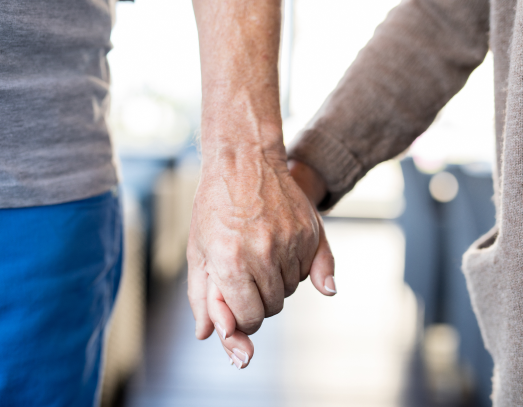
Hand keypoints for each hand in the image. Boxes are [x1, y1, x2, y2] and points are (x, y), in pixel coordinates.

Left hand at [187, 151, 335, 342]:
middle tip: (246, 276)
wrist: (243, 161)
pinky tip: (280, 250)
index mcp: (230, 262)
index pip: (249, 317)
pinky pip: (309, 270)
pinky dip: (296, 268)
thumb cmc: (214, 206)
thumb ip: (202, 297)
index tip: (237, 305)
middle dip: (257, 301)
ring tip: (259, 256)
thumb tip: (206, 336)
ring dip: (276, 283)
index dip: (241, 318)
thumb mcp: (197, 251)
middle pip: (272, 306)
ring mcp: (290, 241)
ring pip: (291, 289)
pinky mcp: (309, 231)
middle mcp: (264, 254)